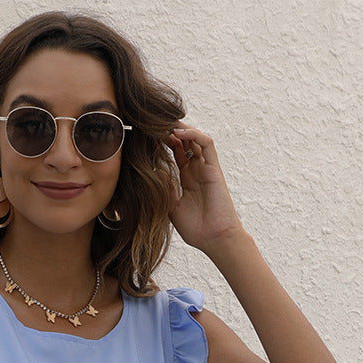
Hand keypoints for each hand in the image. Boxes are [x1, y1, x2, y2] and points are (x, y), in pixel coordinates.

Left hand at [167, 124, 244, 254]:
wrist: (214, 240)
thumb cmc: (196, 229)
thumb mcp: (172, 208)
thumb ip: (165, 189)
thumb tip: (154, 171)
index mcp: (187, 179)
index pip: (176, 152)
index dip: (164, 141)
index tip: (148, 136)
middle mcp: (197, 170)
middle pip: (185, 141)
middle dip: (171, 130)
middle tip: (154, 123)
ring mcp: (206, 168)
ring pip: (195, 138)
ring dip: (181, 128)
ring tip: (164, 122)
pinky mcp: (214, 169)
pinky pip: (206, 144)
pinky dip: (193, 134)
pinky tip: (178, 133)